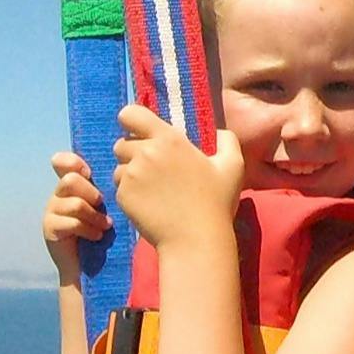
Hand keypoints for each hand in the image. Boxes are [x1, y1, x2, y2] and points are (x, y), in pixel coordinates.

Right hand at [40, 151, 109, 280]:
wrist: (87, 266)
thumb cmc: (100, 232)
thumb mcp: (103, 207)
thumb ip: (104, 189)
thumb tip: (121, 171)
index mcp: (70, 185)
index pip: (62, 162)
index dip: (73, 162)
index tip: (88, 172)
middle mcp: (57, 195)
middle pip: (71, 180)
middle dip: (91, 192)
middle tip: (101, 205)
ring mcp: (50, 211)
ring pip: (75, 204)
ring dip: (94, 216)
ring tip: (105, 226)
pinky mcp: (50, 228)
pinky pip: (72, 223)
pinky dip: (89, 230)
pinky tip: (97, 236)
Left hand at [111, 103, 242, 254]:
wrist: (196, 240)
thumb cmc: (216, 203)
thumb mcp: (233, 166)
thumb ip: (227, 140)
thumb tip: (219, 131)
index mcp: (168, 139)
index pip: (130, 114)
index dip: (132, 120)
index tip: (140, 131)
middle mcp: (144, 153)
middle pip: (122, 143)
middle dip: (133, 152)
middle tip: (153, 168)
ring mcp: (130, 175)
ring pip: (120, 166)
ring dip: (130, 173)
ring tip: (152, 188)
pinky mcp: (123, 196)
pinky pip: (120, 187)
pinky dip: (130, 193)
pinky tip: (150, 203)